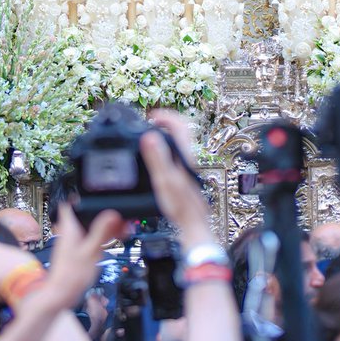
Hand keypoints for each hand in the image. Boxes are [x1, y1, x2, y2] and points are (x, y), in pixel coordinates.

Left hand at [47, 204, 122, 311]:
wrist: (60, 296)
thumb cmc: (71, 275)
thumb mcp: (90, 251)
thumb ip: (101, 232)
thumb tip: (111, 214)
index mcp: (69, 227)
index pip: (70, 203)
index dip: (82, 195)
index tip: (97, 193)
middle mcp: (69, 232)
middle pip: (85, 214)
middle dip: (102, 213)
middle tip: (118, 216)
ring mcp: (72, 242)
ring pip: (89, 227)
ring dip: (103, 226)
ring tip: (120, 228)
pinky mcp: (76, 251)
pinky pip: (89, 238)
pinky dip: (100, 237)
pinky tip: (111, 241)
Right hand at [141, 111, 213, 247]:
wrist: (192, 224)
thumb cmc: (181, 206)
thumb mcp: (165, 180)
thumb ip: (157, 158)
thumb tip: (150, 136)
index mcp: (184, 154)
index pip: (180, 124)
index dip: (166, 116)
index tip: (152, 116)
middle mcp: (187, 158)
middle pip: (178, 132)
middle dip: (163, 124)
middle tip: (149, 123)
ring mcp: (185, 167)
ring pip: (175, 144)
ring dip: (163, 137)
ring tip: (148, 139)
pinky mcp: (182, 176)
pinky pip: (173, 156)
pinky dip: (162, 151)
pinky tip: (153, 161)